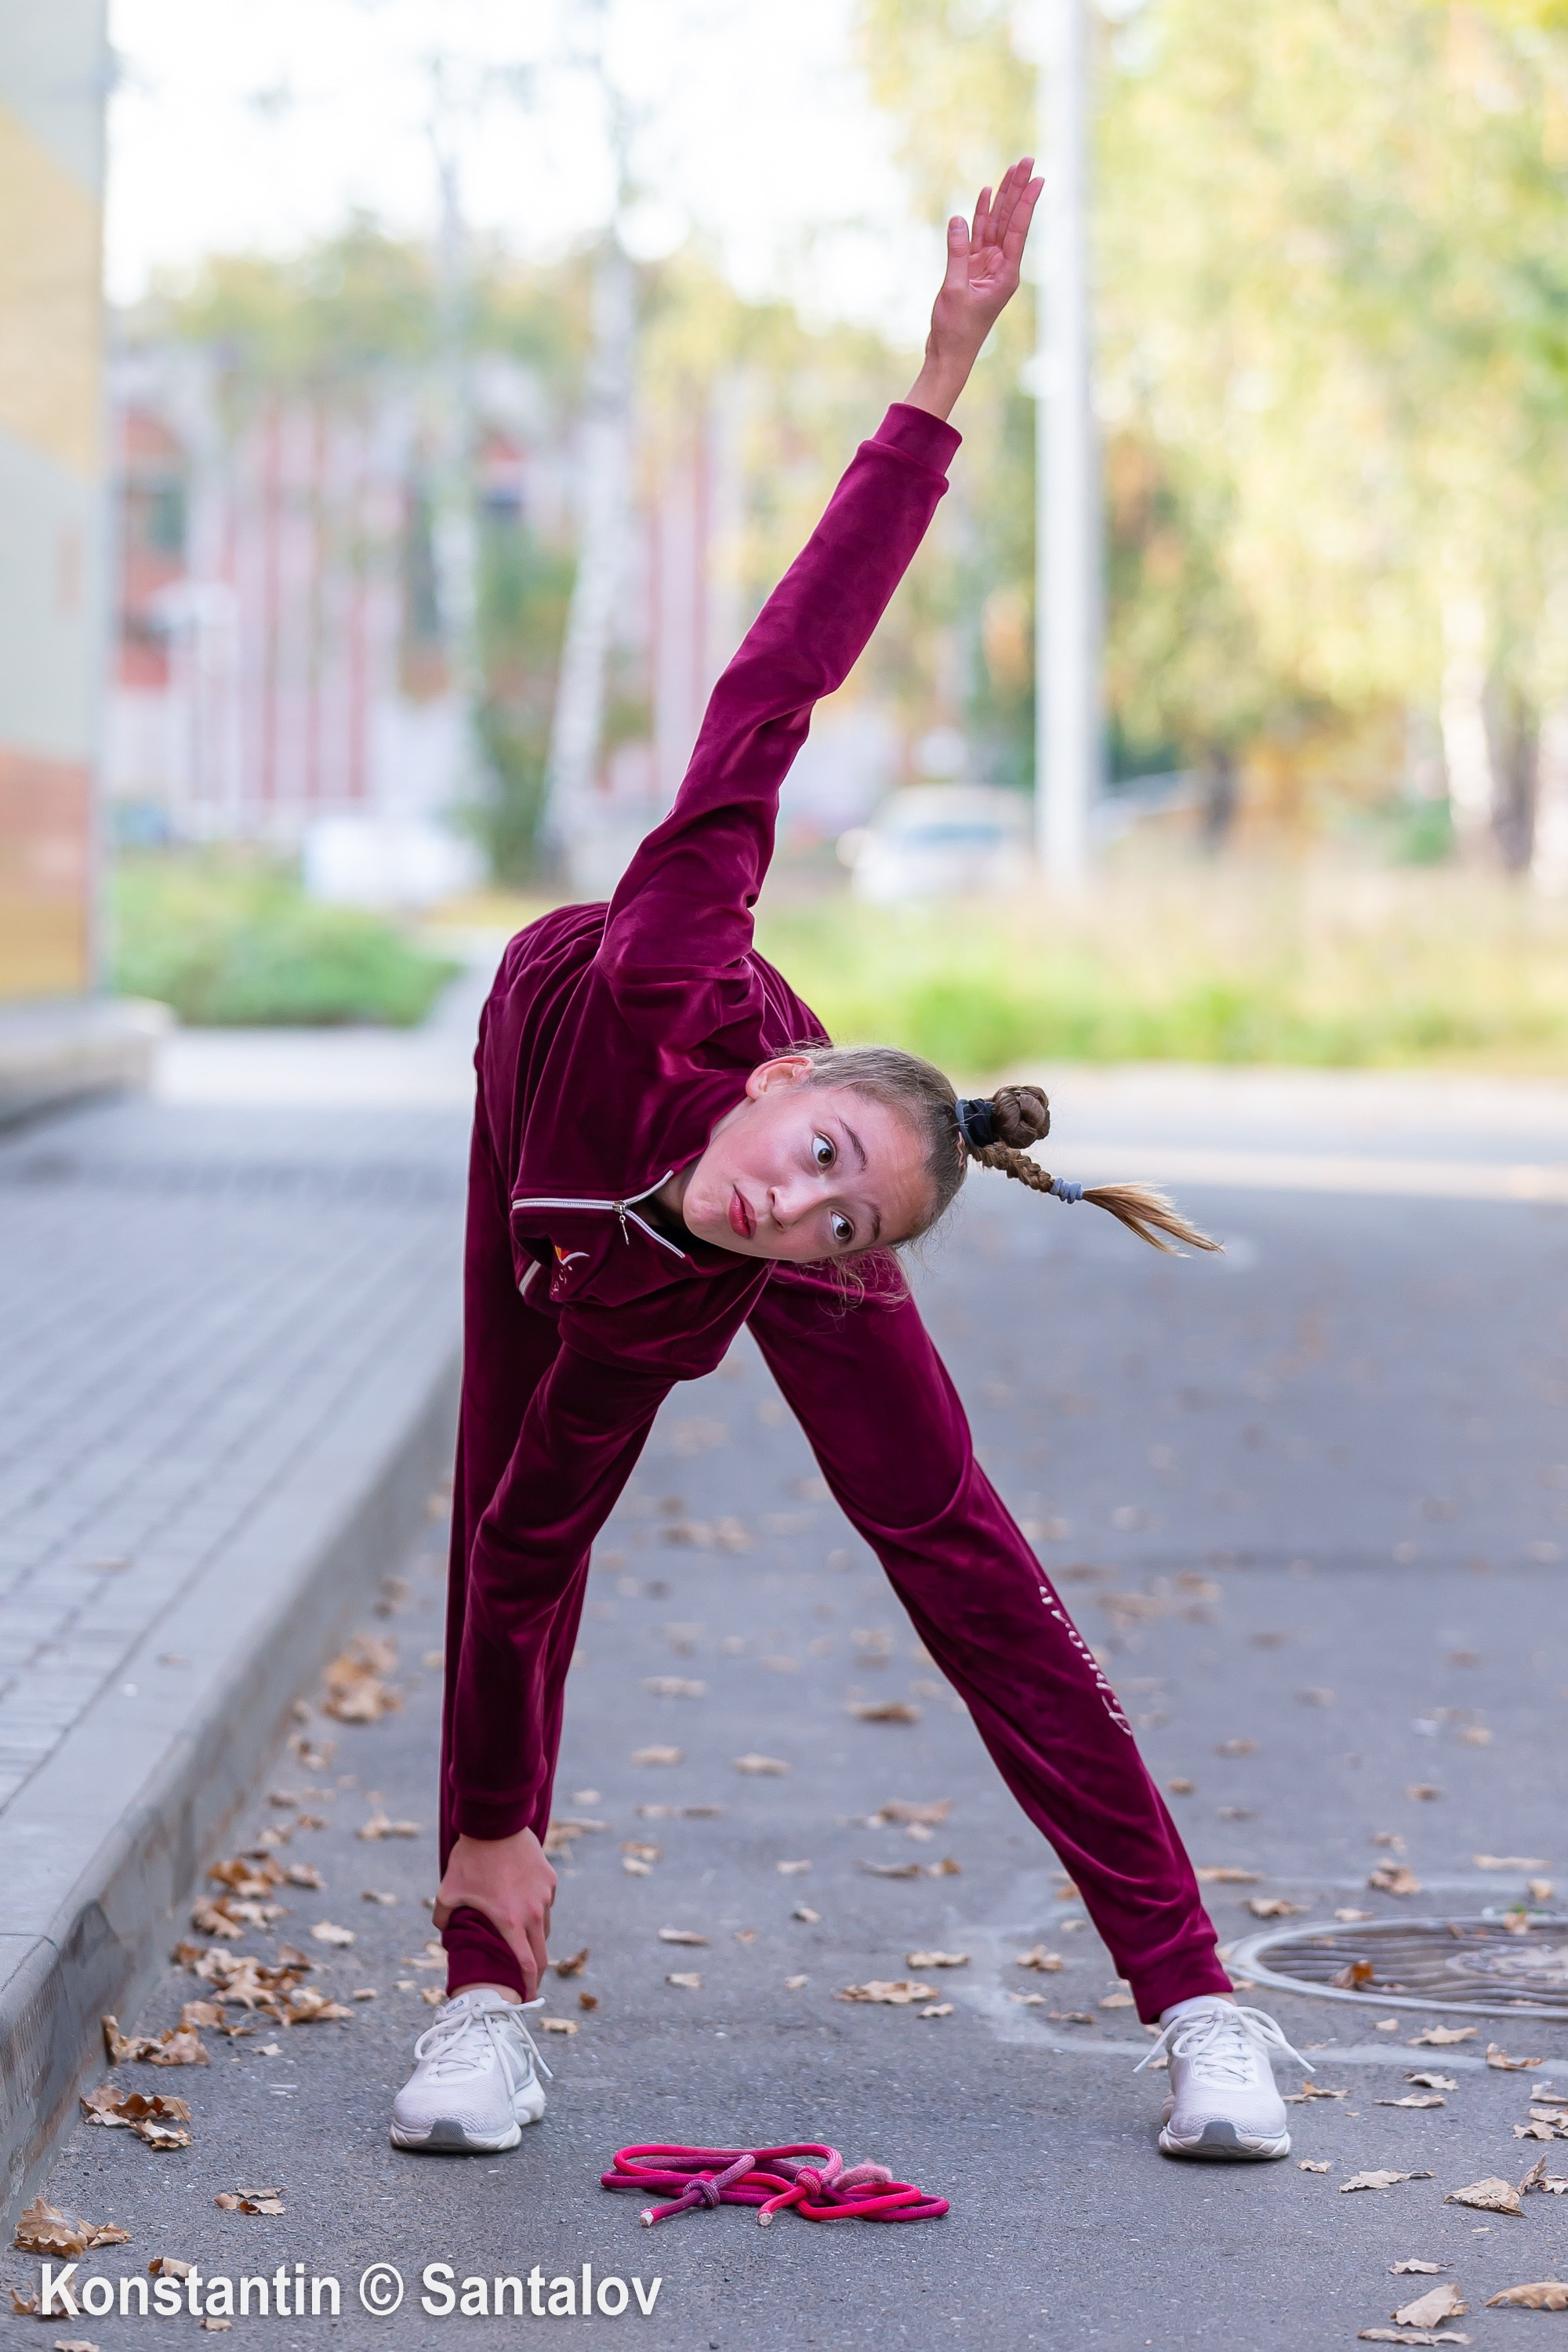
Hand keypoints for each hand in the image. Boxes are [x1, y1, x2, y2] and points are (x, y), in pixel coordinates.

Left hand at [433, 1827, 555, 1997]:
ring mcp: (545, 1895)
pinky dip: (536, 1908)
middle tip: (527, 1981)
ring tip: (519, 1934)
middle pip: (542, 1953)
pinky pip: (546, 1902)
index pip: (526, 1965)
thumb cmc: (470, 1859)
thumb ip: (443, 1919)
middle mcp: (533, 1913)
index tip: (527, 1998)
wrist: (495, 1824)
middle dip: (536, 1972)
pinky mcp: (550, 1879)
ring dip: (534, 1936)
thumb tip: (443, 1933)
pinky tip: (521, 1898)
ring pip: (544, 1926)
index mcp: (510, 1922)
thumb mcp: (447, 1892)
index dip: (528, 1985)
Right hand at [905, 157, 1042, 420]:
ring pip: (996, 224)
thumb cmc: (956, 330)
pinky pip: (978, 236)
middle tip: (1027, 160)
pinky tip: (986, 195)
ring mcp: (987, 266)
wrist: (948, 354)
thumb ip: (956, 254)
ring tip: (1011, 169)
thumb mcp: (954, 290)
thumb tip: (957, 220)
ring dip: (1002, 197)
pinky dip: (981, 215)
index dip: (1026, 201)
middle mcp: (1001, 266)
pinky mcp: (971, 269)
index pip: (1018, 229)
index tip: (1036, 177)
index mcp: (1006, 273)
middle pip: (1011, 220)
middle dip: (1017, 190)